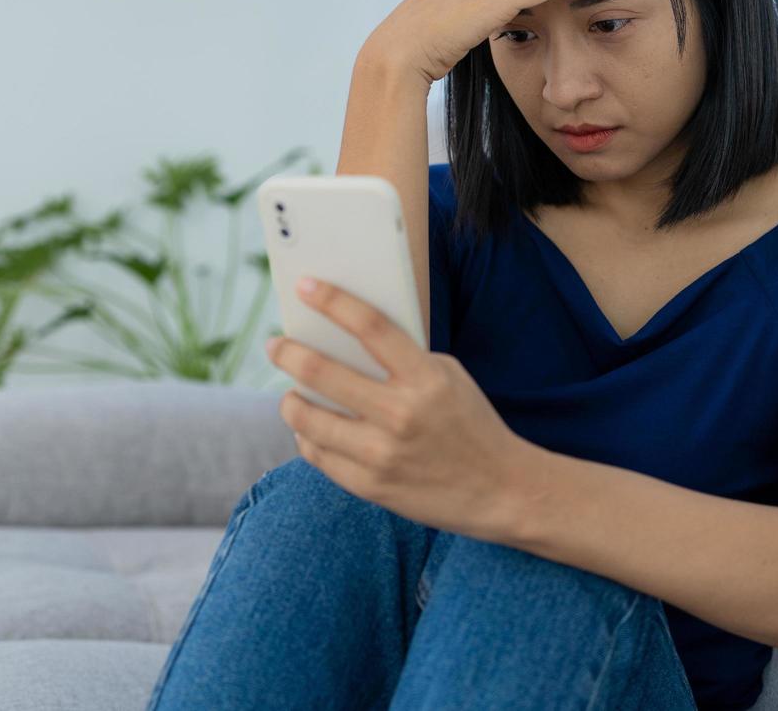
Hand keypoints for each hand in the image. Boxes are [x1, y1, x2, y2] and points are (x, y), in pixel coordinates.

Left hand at [265, 276, 530, 539]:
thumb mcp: (447, 377)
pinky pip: (318, 454)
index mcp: (426, 378)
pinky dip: (308, 436)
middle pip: (322, 373)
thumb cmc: (469, 423)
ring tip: (290, 393)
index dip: (333, 302)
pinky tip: (310, 428)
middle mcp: (401, 415)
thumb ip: (401, 360)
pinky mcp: (370, 486)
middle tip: (275, 345)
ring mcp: (382, 454)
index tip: (305, 286)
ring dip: (290, 400)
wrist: (502, 490)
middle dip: (288, 352)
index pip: (371, 327)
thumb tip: (341, 340)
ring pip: (307, 419)